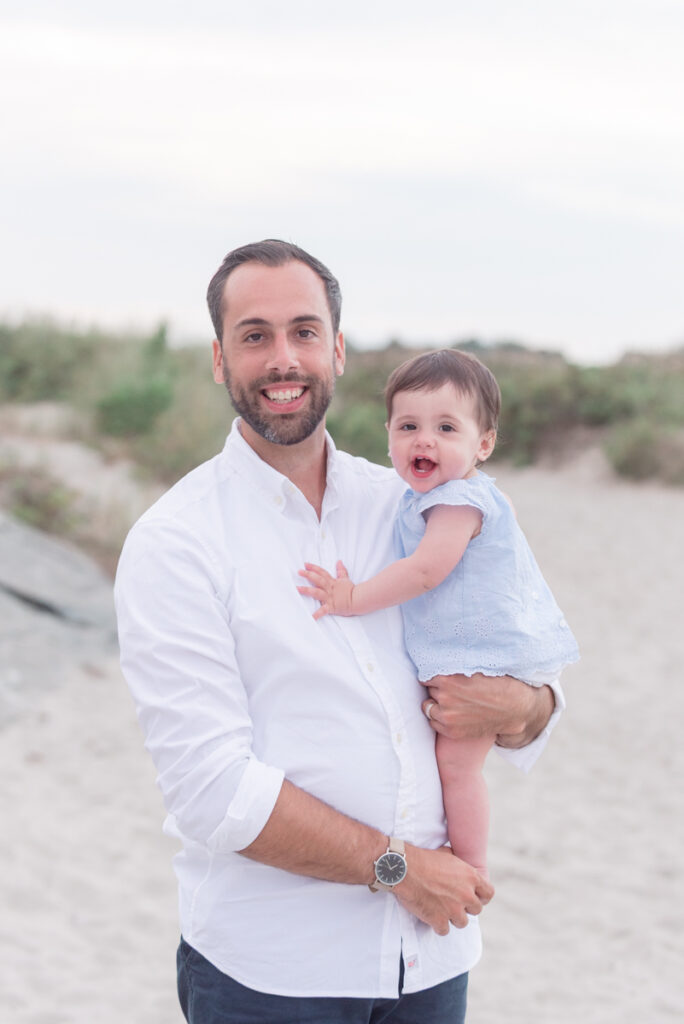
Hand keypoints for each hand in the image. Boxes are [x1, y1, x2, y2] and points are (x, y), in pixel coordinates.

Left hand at [298, 560, 354, 618]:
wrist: (359, 600)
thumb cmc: (352, 590)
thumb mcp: (345, 579)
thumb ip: (341, 571)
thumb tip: (339, 561)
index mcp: (332, 582)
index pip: (322, 572)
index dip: (314, 568)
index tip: (305, 564)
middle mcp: (329, 589)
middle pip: (318, 580)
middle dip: (308, 575)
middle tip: (299, 571)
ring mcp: (330, 597)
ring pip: (317, 592)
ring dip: (307, 590)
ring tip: (297, 589)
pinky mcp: (331, 607)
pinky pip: (323, 611)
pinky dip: (317, 614)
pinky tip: (311, 617)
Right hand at [394, 844, 493, 934]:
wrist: (405, 869)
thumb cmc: (424, 858)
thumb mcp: (447, 854)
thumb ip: (459, 865)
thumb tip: (460, 868)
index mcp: (471, 877)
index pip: (488, 894)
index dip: (481, 896)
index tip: (473, 896)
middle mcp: (466, 895)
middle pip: (476, 910)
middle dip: (465, 907)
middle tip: (452, 901)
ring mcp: (454, 910)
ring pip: (462, 922)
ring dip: (453, 917)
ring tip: (441, 908)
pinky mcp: (439, 921)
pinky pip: (445, 930)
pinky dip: (438, 925)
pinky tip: (432, 916)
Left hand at [421, 673, 554, 748]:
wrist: (516, 709)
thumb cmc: (499, 685)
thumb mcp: (476, 668)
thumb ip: (455, 666)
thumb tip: (439, 658)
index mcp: (448, 680)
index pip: (427, 675)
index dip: (435, 676)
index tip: (441, 677)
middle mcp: (445, 699)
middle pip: (430, 690)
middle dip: (438, 688)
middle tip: (453, 689)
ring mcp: (448, 717)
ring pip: (429, 707)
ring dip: (437, 704)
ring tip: (452, 701)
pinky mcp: (452, 731)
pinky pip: (434, 723)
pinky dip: (440, 718)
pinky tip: (453, 713)